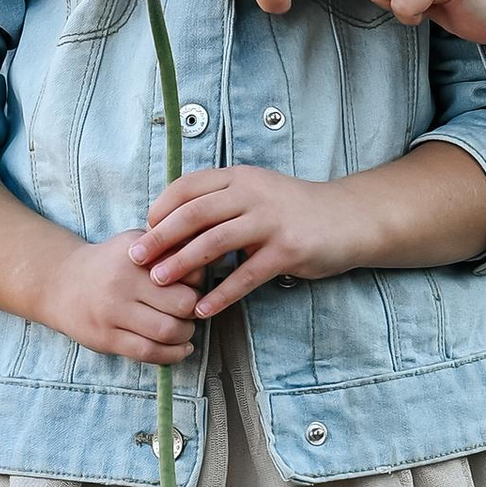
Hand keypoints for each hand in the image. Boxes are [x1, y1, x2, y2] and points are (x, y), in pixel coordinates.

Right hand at [41, 233, 200, 363]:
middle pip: (182, 303)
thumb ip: (170, 246)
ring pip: (168, 331)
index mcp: (135, 255)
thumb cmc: (111, 263)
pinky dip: (173, 354)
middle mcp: (122, 283)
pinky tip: (182, 348)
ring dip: (186, 333)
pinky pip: (149, 353)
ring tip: (185, 328)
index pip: (185, 271)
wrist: (61, 283)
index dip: (198, 280)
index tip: (194, 284)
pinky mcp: (106, 339)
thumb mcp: (137, 243)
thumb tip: (211, 256)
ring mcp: (112, 313)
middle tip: (193, 310)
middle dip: (195, 309)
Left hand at [131, 165, 355, 318]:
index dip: (161, 208)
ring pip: (215, 242)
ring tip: (160, 282)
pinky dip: (221, 294)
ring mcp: (271, 221)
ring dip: (183, 264)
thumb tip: (175, 223)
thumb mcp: (258, 193)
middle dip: (160, 237)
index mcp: (241, 177)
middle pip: (194, 213)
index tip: (144, 231)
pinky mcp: (288, 250)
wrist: (349, 219)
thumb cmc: (295, 210)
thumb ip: (223, 202)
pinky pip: (246, 276)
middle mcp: (253, 193)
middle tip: (136, 259)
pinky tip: (204, 309)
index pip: (188, 187)